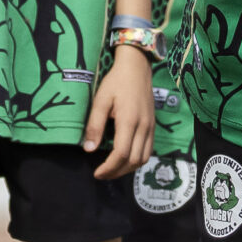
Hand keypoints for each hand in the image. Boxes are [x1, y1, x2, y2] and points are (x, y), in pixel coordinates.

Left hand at [83, 46, 156, 178]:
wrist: (137, 68)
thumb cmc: (116, 82)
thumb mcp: (100, 100)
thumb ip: (95, 125)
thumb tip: (89, 149)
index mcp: (129, 121)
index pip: (121, 154)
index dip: (109, 168)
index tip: (96, 173)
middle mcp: (143, 127)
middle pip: (133, 161)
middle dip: (117, 172)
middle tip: (102, 174)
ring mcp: (151, 127)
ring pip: (143, 159)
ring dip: (128, 169)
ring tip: (112, 169)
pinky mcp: (153, 126)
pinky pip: (148, 150)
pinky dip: (137, 160)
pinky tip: (125, 159)